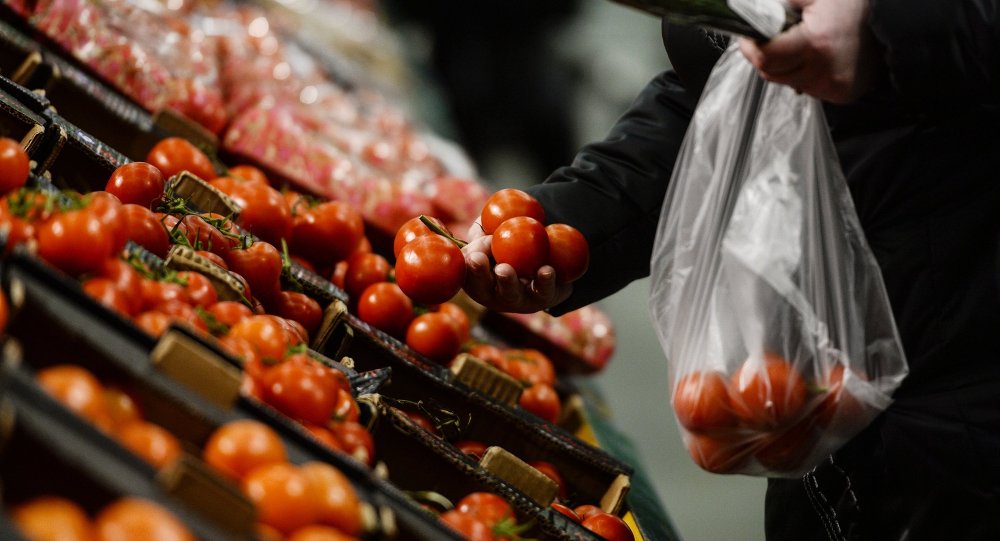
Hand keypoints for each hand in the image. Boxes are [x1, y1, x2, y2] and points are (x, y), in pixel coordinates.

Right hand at [461, 220, 571, 313]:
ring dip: (507, 282)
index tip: (474, 254)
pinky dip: (545, 280)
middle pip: (484, 288)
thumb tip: (481, 229)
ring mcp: (519, 299)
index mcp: (479, 281)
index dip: (468, 265)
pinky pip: (544, 291)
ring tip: (504, 269)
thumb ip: (483, 231)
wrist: (552, 265)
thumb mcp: (494, 236)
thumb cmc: (513, 248)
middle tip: (477, 260)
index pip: (467, 274)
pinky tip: (546, 270)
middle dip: (479, 274)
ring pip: (512, 293)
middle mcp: (496, 294)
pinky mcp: (544, 297)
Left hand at [738, 0, 877, 102]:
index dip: (750, 46)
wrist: (895, 24)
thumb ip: (780, 3)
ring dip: (784, 65)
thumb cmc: (857, 6)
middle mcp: (824, 71)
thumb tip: (749, 9)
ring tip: (801, 42)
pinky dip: (803, 73)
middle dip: (765, 54)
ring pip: (786, 82)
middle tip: (773, 36)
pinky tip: (816, 56)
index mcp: (816, 43)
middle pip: (771, 73)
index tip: (747, 36)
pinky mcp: (839, 94)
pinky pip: (806, 87)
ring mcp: (832, 86)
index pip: (764, 56)